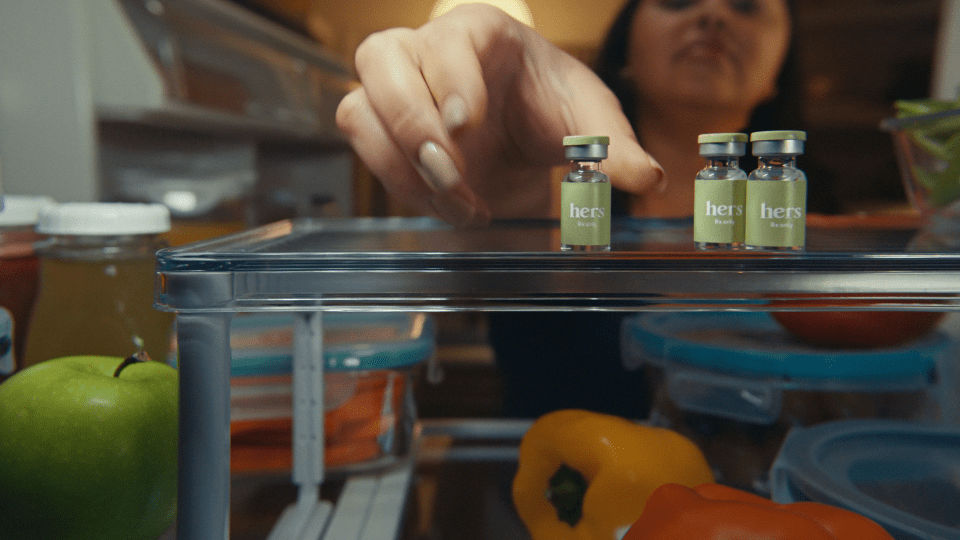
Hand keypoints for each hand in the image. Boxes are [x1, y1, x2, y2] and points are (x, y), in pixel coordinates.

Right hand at [336, 4, 663, 225]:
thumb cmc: (548, 107)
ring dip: (403, 165)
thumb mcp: (587, 120)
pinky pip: (364, 144)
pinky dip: (397, 181)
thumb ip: (614, 145)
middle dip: (416, 127)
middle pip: (384, 63)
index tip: (468, 125)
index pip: (450, 41)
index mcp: (480, 31)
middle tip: (455, 177)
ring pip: (362, 106)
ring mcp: (393, 83)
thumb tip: (647, 178)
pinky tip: (443, 202)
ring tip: (459, 203)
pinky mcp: (377, 120)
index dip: (452, 81)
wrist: (516, 128)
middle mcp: (426, 47)